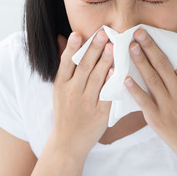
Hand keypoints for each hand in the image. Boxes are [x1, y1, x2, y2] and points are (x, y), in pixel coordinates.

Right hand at [51, 30, 113, 159]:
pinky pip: (106, 95)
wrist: (68, 142)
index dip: (72, 48)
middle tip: (103, 33)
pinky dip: (111, 83)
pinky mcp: (99, 114)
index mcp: (61, 85)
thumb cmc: (65, 112)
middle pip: (84, 67)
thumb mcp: (59, 89)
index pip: (66, 63)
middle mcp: (72, 92)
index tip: (78, 33)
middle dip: (94, 49)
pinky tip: (117, 71)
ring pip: (96, 78)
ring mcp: (85, 103)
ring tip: (112, 46)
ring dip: (105, 61)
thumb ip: (65, 65)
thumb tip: (63, 38)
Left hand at [124, 29, 176, 163]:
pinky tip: (125, 78)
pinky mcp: (157, 119)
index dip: (158, 44)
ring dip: (139, 63)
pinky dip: (135, 90)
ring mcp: (168, 106)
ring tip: (129, 48)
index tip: (146, 31)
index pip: (173, 58)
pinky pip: (144, 101)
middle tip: (135, 33)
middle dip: (147, 48)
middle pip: (161, 66)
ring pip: (151, 80)